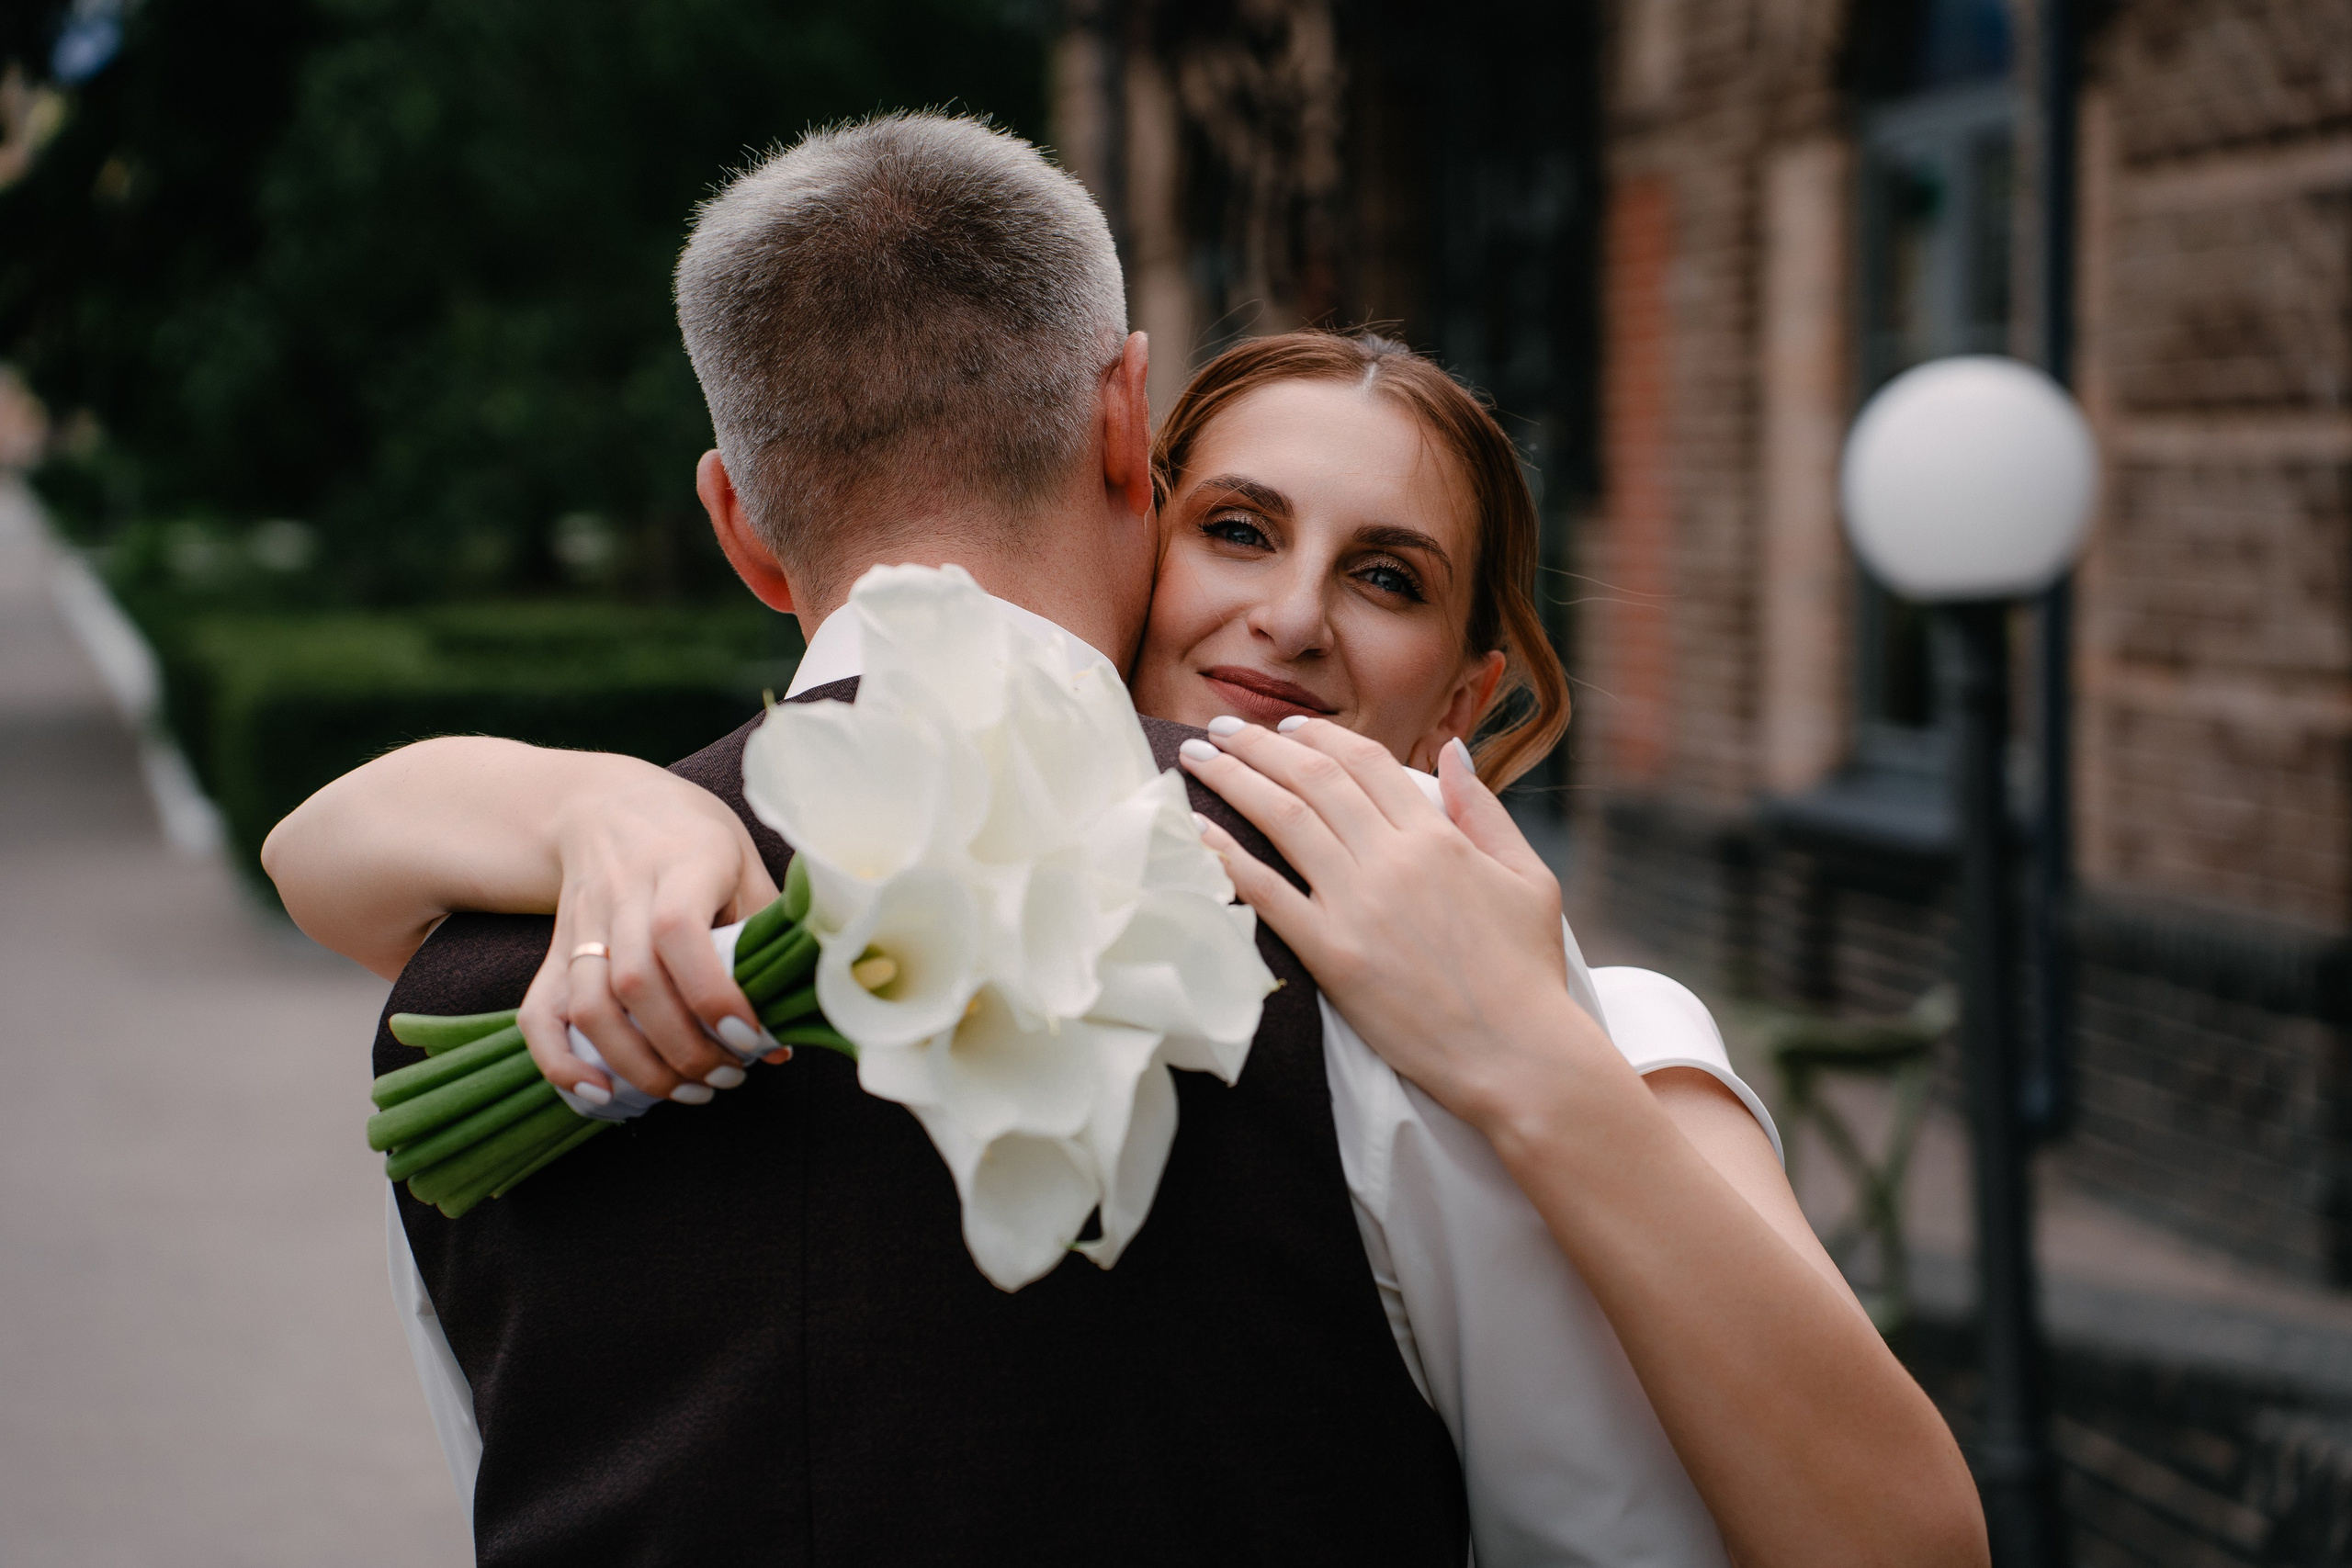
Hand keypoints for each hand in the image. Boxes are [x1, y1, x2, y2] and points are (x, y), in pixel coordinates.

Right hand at [517, 766, 785, 1105]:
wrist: (605, 804)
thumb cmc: (693, 837)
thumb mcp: (743, 863)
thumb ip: (766, 936)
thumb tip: (786, 1031)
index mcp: (680, 863)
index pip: (679, 932)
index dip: (712, 994)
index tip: (749, 1038)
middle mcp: (621, 894)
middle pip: (635, 982)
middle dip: (682, 1047)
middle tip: (725, 1077)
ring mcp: (580, 925)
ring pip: (589, 1006)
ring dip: (635, 1065)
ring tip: (684, 1092)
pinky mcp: (553, 953)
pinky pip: (539, 1014)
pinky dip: (561, 1063)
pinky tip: (602, 1097)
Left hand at [1177, 719, 1614, 1133]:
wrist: (1517, 1054)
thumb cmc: (1528, 972)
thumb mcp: (1527, 877)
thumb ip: (1484, 810)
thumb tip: (1453, 751)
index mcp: (1438, 836)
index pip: (1365, 762)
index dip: (1319, 736)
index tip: (1284, 727)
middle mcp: (1392, 859)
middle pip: (1312, 779)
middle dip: (1258, 744)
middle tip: (1220, 727)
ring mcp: (1358, 904)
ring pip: (1283, 819)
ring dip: (1233, 779)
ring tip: (1196, 758)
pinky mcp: (1332, 954)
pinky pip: (1266, 893)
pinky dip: (1225, 856)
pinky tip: (1194, 830)